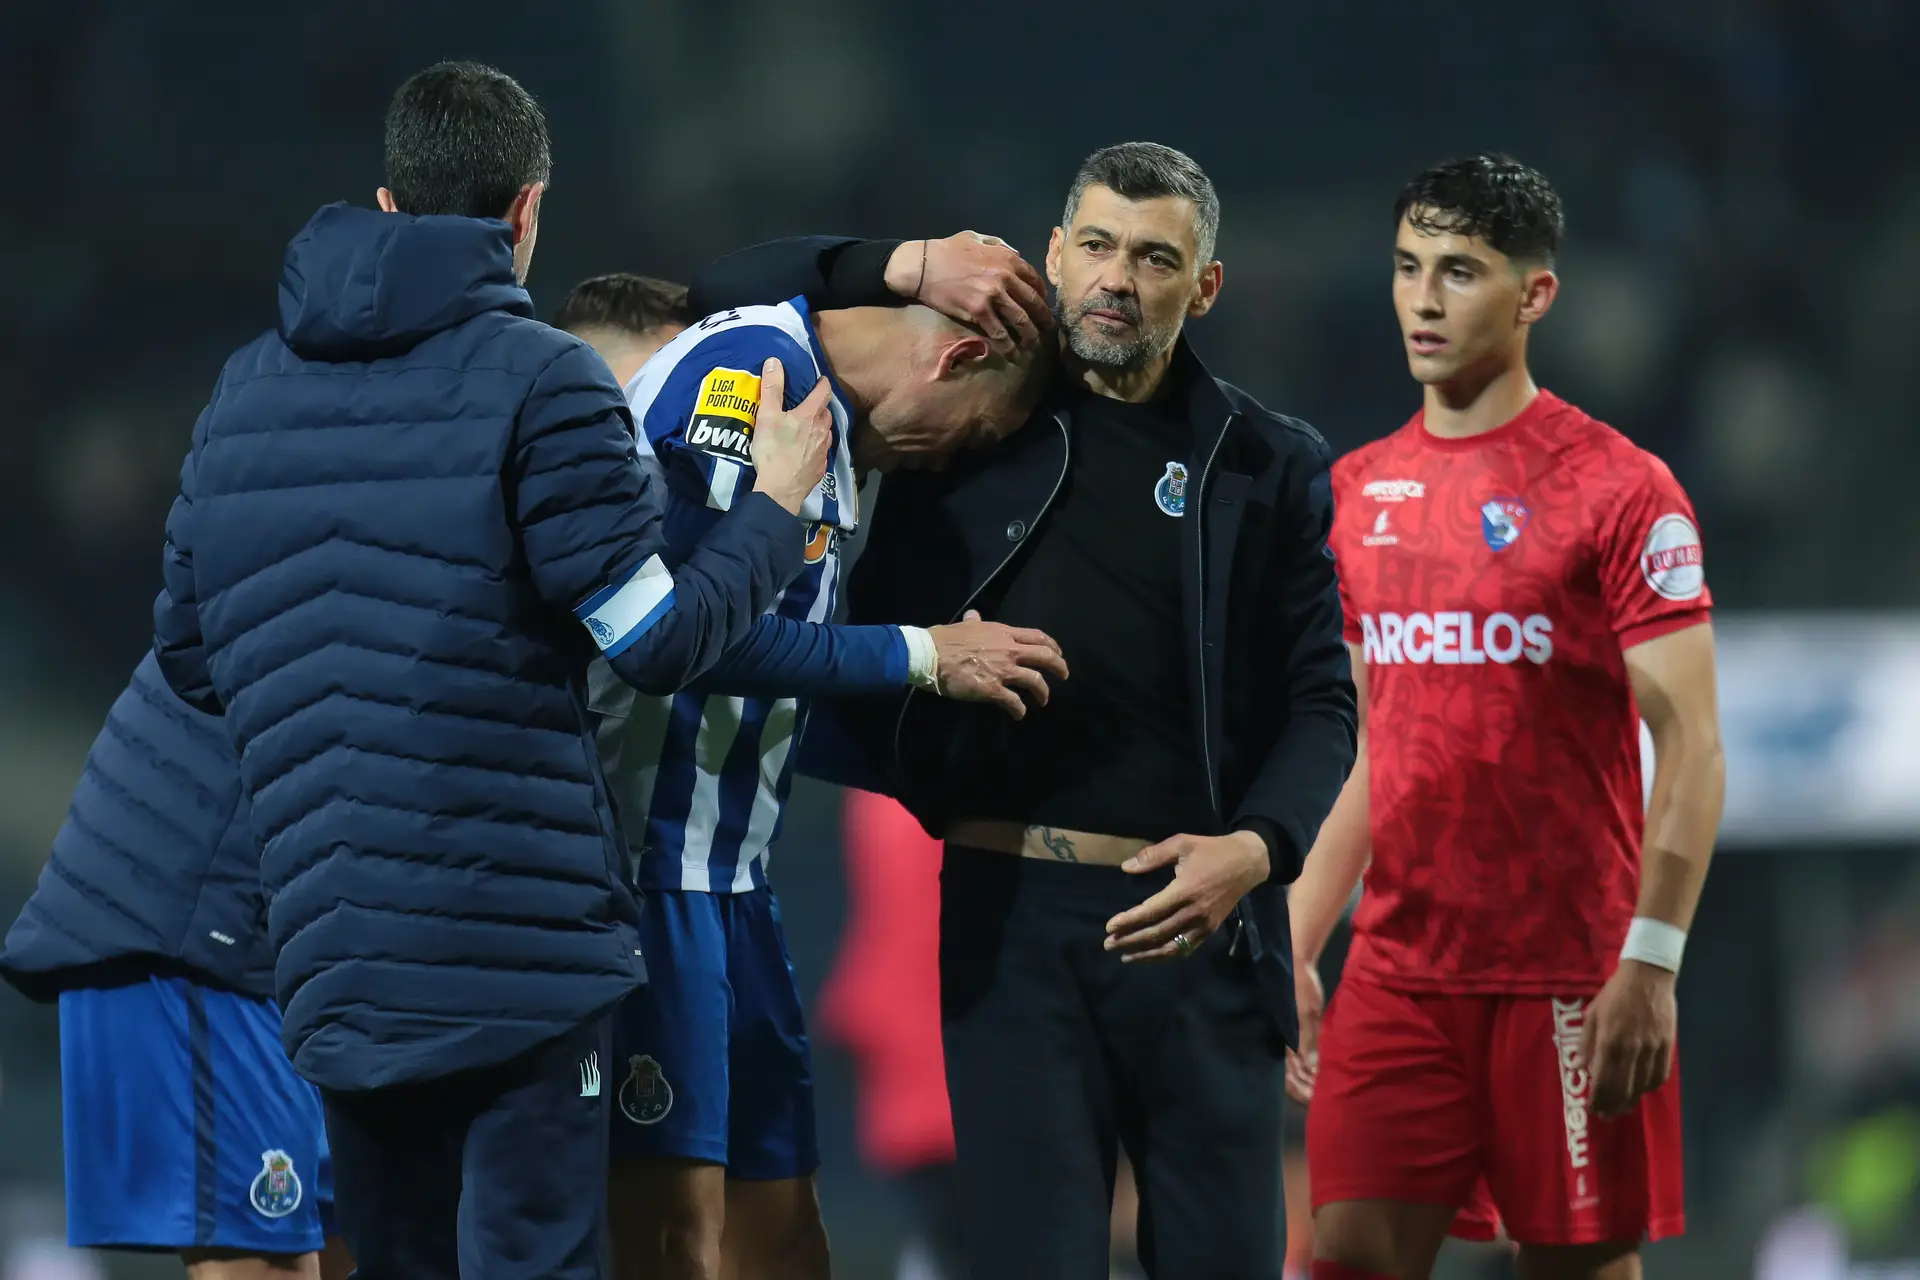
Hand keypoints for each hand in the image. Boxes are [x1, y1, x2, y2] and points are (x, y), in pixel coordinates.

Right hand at [748, 358, 833, 514]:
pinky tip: (806, 451)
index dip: (822, 383)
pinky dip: (816, 447)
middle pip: (826, 413)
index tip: (819, 379)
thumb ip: (772, 388)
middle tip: (807, 405)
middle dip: (819, 407)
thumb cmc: (773, 450)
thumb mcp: (767, 415)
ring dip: (819, 427)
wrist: (781, 489)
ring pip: (826, 432)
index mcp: (810, 415)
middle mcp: (822, 431)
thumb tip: (775, 361)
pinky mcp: (821, 468)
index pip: (824, 392)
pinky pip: (821, 452)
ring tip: (807, 428)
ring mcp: (823, 450)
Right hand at [885, 232, 1052, 356]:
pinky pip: (999, 332)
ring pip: (1020, 320)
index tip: (1042, 307)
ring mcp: (993, 294)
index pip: (1034, 280)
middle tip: (1049, 331)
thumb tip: (1015, 254)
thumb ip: (999, 246)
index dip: (1042, 296)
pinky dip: (1008, 345)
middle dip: (1043, 319)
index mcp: (1007, 258)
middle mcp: (1005, 276)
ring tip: (1034, 345)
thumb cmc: (948, 250)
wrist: (923, 265)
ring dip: (1030, 335)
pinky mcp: (978, 311)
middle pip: (1032, 302)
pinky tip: (1013, 353)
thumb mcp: (977, 238)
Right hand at [928, 608, 1067, 718]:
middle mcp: (1009, 650)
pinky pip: (1014, 701)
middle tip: (1063, 676)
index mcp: (1003, 633)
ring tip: (1043, 700)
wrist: (931, 655)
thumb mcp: (964, 626)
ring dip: (1043, 692)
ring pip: (1035, 680)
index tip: (1057, 653)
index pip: (1037, 636)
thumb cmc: (945, 639)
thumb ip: (974, 622)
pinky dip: (1020, 709)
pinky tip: (1019, 714)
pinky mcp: (993, 689)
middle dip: (1059, 667)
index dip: (1052, 645)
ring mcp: (1003, 670)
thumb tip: (973, 615)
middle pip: (1045, 657)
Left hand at [1104, 831, 1269, 962]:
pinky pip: (1186, 948)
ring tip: (1124, 956)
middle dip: (1130, 940)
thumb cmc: (1211, 850)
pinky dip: (1167, 955)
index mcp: (1185, 890)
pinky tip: (1151, 956)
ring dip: (1146, 954)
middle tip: (1108, 944)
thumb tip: (1126, 867)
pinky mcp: (1210, 930)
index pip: (1151, 911)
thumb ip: (1153, 856)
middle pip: (1157, 932)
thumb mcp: (1181, 844)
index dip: (1129, 921)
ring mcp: (1204, 924)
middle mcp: (1194, 912)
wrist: (1247, 862)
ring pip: (1171, 946)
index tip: (1109, 926)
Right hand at [1286, 958, 1324, 1104]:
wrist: (1298, 964)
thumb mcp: (1306, 1015)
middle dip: (1308, 1091)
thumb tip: (1312, 1069)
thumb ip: (1307, 1041)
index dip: (1301, 1093)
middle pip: (1294, 1078)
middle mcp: (1286, 1045)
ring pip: (1300, 1070)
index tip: (1317, 1102)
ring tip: (1329, 1089)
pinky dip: (1314, 1068)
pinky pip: (1306, 1056)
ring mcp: (1293, 1038)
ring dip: (1312, 1081)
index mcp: (1285, 1043)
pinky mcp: (1300, 1031)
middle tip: (1328, 1100)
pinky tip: (1325, 1072)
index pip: (1289, 1080)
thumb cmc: (1301, 989)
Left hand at [1578, 960, 1677, 1117]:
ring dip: (1631, 1101)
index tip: (1592, 1109)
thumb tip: (1580, 1068)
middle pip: (1622, 1088)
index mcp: (1608, 1040)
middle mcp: (1631, 1049)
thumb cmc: (1614, 994)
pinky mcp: (1667, 1047)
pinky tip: (1641, 1091)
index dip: (1597, 1099)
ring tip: (1622, 1107)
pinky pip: (1659, 1076)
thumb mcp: (1592, 1014)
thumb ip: (1586, 1043)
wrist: (1648, 976)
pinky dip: (1649, 1088)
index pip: (1602, 1080)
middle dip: (1612, 1106)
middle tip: (1606, 1115)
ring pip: (1642, 1086)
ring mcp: (1651, 1049)